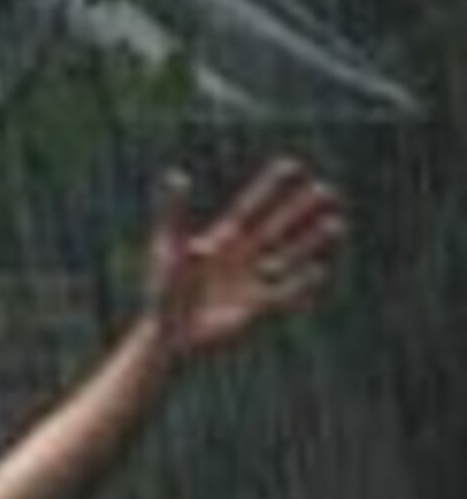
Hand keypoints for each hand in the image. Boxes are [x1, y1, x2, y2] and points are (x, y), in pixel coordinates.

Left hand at [143, 158, 346, 359]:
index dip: (269, 187)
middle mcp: (241, 256)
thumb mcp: (168, 248)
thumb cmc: (162, 290)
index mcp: (221, 240)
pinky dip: (301, 283)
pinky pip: (285, 293)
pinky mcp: (256, 306)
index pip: (250, 206)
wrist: (167, 333)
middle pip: (276, 227)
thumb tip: (177, 175)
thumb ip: (173, 213)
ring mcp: (251, 280)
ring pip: (288, 255)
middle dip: (300, 209)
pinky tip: (318, 270)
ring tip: (336, 223)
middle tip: (326, 191)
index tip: (293, 165)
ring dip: (311, 240)